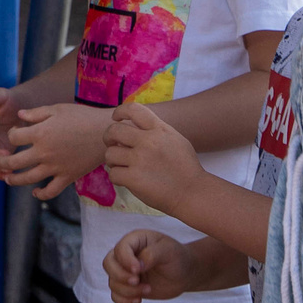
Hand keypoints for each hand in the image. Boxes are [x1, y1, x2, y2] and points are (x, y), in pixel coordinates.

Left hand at [5, 101, 110, 199]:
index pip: (14, 138)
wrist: (106, 133)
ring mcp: (55, 167)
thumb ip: (36, 113)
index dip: (11, 135)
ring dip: (14, 180)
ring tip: (7, 178)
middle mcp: (44, 152)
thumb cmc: (82, 116)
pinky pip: (50, 191)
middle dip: (2, 162)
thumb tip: (19, 116)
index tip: (15, 134)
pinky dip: (40, 193)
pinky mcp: (67, 177)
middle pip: (15, 162)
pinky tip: (35, 191)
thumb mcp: (57, 109)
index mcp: (40, 133)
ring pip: (28, 178)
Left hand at [103, 102, 209, 217]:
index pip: (133, 109)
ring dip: (112, 161)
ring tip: (121, 166)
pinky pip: (113, 174)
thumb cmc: (185, 167)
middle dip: (108, 138)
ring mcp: (140, 160)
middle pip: (114, 130)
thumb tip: (131, 126)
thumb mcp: (175, 139)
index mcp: (159, 129)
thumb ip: (155, 130)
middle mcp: (148, 141)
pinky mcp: (134, 178)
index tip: (116, 119)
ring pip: (110, 153)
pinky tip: (126, 180)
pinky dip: (117, 178)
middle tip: (112, 145)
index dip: (120, 111)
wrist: (193, 193)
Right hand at [104, 230, 202, 302]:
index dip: (125, 261)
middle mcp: (126, 255)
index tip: (138, 270)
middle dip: (121, 276)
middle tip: (138, 281)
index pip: (120, 248)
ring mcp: (125, 271)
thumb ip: (152, 254)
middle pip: (108, 264)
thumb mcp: (169, 251)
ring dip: (128, 290)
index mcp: (134, 240)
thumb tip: (137, 266)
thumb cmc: (177, 257)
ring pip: (112, 281)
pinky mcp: (128, 287)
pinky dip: (124, 300)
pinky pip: (115, 295)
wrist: (184, 274)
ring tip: (148, 289)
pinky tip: (139, 300)